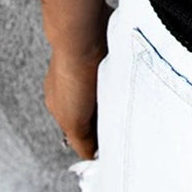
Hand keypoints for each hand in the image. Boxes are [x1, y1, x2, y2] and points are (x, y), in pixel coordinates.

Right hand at [43, 0, 113, 159]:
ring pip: (110, 91)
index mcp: (61, 103)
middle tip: (126, 122)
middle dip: (111, 116)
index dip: (98, 135)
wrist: (83, 35)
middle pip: (98, 109)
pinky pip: (119, 71)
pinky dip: (124, 78)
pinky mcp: (107, 52)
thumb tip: (92, 156)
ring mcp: (90, 67)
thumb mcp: (73, 122)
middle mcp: (74, 85)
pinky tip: (131, 81)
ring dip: (119, 97)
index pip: (82, 128)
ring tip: (129, 101)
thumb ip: (82, 141)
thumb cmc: (72, 75)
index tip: (114, 142)